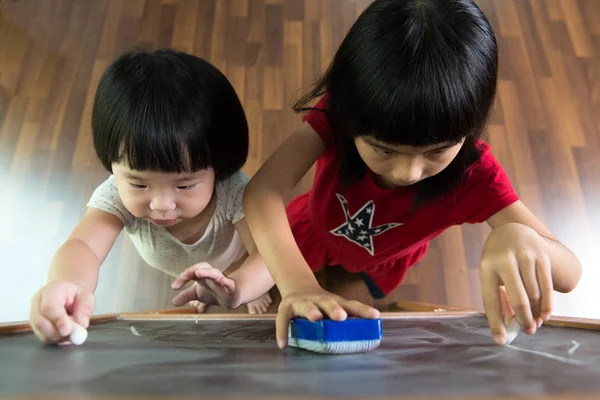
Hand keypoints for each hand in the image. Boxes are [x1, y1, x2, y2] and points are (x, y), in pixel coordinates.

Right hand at [29, 281, 94, 343]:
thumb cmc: (75, 294)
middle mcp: (37, 302)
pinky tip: (66, 333)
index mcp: (51, 290)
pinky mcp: (35, 327)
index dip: (58, 320)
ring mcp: (34, 315)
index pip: (49, 306)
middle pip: (40, 322)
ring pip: (42, 333)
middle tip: (74, 334)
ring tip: (72, 331)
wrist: (66, 293)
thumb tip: (82, 324)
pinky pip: (44, 338)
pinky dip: (57, 339)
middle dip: (58, 332)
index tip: (68, 330)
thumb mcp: (86, 296)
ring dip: (59, 337)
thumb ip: (85, 309)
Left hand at [171, 263, 240, 309]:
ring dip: (208, 272)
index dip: (183, 277)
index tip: (174, 286)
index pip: (192, 271)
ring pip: (216, 274)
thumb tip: (174, 301)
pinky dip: (227, 282)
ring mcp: (222, 282)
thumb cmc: (215, 292)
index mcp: (203, 276)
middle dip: (194, 269)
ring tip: (199, 273)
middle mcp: (212, 276)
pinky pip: (230, 284)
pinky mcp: (232, 289)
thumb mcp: (198, 294)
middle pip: (204, 267)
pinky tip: (223, 281)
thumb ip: (186, 296)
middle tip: (184, 276)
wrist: (233, 296)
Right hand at [276, 285, 379, 348]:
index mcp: (333, 301)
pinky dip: (282, 331)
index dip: (362, 310)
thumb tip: (368, 336)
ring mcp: (301, 302)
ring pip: (306, 305)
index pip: (350, 305)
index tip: (375, 316)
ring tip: (316, 318)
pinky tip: (284, 344)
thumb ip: (347, 319)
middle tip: (341, 316)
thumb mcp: (334, 307)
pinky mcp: (285, 308)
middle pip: (327, 302)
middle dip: (334, 308)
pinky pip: (283, 320)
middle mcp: (318, 299)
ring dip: (311, 310)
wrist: (298, 287)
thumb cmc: (321, 304)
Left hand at [480, 222, 552, 343]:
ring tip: (535, 324)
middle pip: (519, 299)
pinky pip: (547, 286)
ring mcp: (525, 257)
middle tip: (527, 332)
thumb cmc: (498, 259)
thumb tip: (510, 325)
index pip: (490, 300)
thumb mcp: (491, 272)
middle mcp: (505, 261)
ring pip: (535, 295)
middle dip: (524, 320)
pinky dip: (547, 305)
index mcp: (487, 267)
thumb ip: (499, 296)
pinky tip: (545, 315)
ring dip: (536, 314)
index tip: (500, 341)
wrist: (511, 230)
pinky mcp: (542, 256)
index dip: (495, 322)